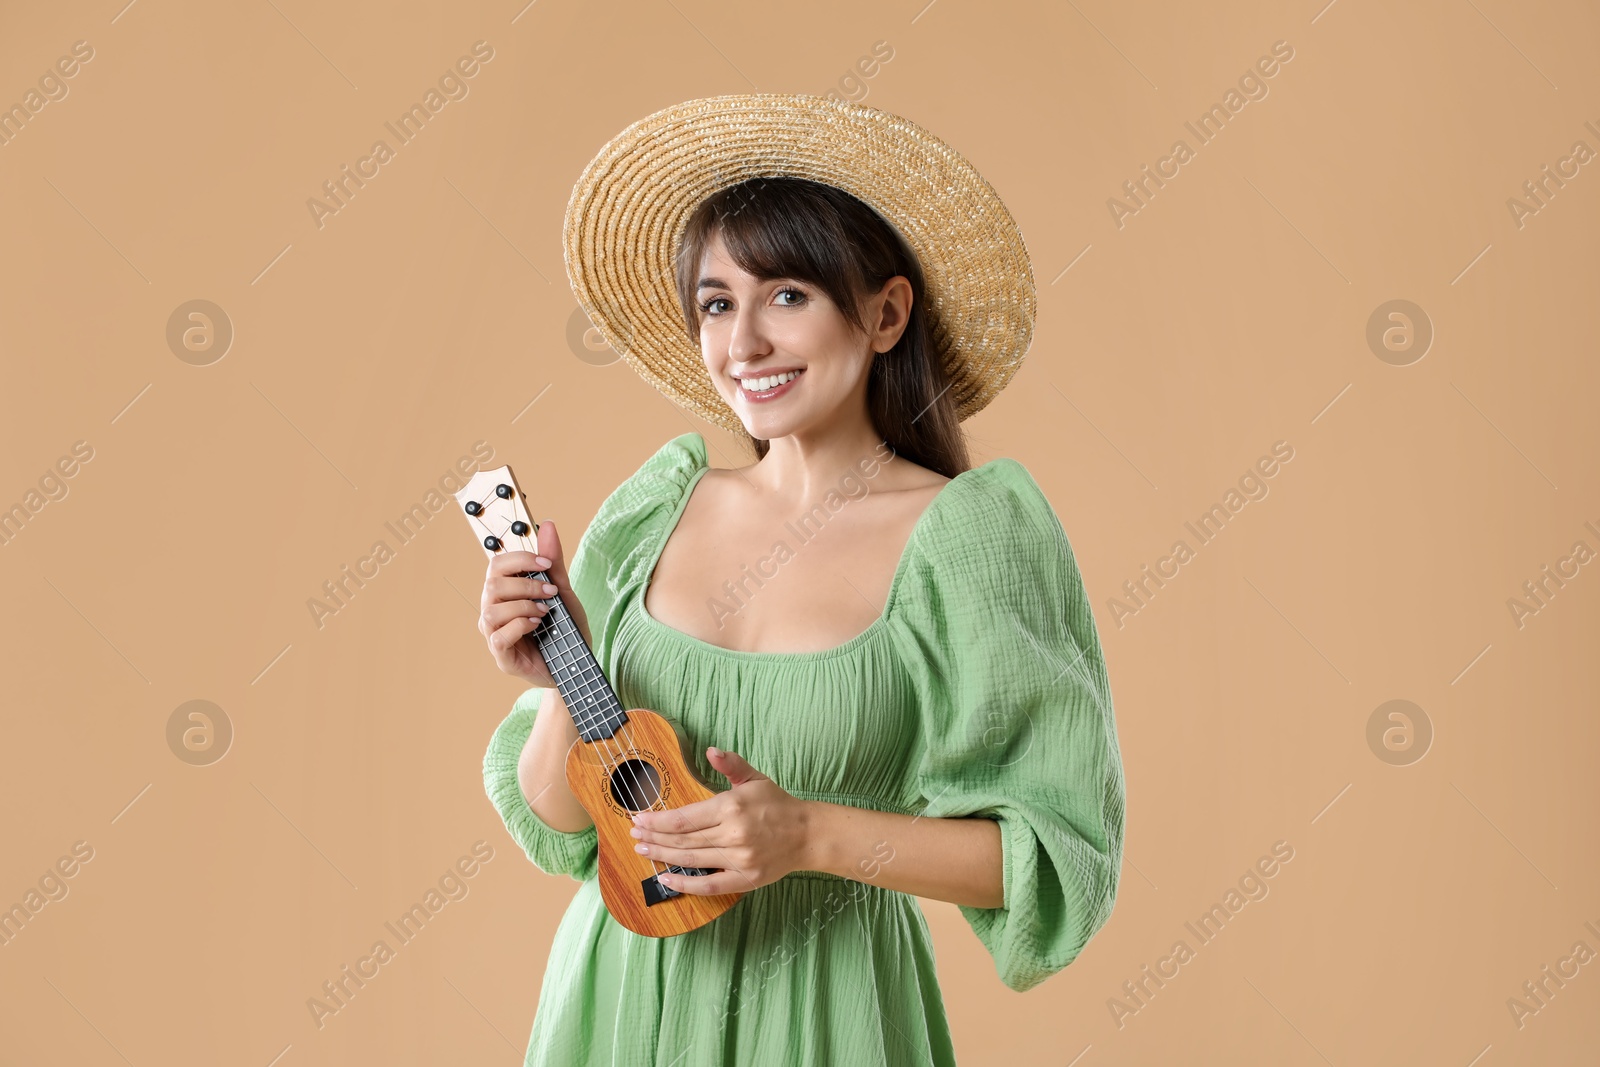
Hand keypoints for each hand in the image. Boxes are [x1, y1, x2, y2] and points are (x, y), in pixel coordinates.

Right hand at [478, 519, 592, 687]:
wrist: (577, 667)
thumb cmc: (565, 630)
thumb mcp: (564, 592)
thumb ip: (553, 562)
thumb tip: (547, 525)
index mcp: (504, 593)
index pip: (496, 565)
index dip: (519, 559)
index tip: (546, 564)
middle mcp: (493, 610)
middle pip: (492, 584)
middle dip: (526, 584)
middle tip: (550, 593)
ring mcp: (494, 634)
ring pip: (492, 609)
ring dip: (524, 606)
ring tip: (545, 612)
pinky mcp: (501, 656)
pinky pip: (498, 636)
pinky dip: (520, 626)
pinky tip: (536, 626)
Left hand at [629, 748, 812, 895]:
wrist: (807, 834)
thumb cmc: (778, 804)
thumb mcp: (755, 779)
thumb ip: (731, 764)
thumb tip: (711, 751)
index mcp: (732, 807)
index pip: (684, 818)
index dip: (658, 820)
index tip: (639, 819)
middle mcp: (733, 834)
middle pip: (683, 839)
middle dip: (654, 837)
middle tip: (634, 834)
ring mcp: (739, 860)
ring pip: (691, 860)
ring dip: (663, 856)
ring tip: (643, 850)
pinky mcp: (745, 880)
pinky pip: (708, 885)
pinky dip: (684, 884)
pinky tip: (665, 878)